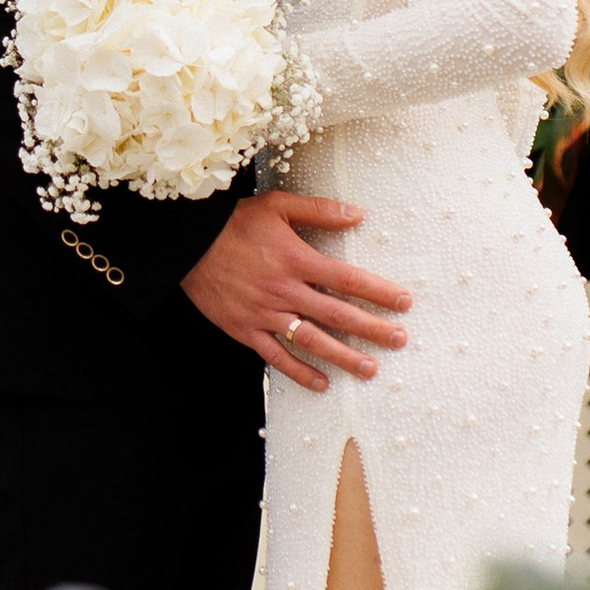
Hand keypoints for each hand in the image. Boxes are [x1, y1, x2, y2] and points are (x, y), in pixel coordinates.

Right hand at [182, 191, 411, 391]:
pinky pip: (276, 357)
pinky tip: (321, 383)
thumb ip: (318, 210)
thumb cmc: (233, 223)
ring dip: (343, 356)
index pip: (347, 279)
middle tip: (399, 340)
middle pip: (337, 314)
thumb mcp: (276, 205)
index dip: (378, 292)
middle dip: (372, 329)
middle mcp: (284, 290)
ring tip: (369, 369)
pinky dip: (299, 372)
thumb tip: (357, 214)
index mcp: (296, 259)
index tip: (403, 302)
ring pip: (311, 341)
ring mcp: (264, 314)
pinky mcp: (245, 330)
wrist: (186, 245)